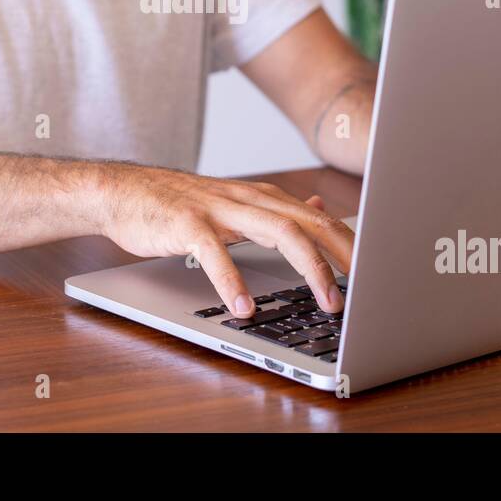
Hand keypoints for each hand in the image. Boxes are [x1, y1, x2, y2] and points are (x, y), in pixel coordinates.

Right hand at [97, 165, 354, 317]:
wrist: (122, 191)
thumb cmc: (178, 205)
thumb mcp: (235, 202)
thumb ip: (277, 209)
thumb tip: (319, 208)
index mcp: (263, 197)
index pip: (319, 218)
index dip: (353, 243)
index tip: (379, 270)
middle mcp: (248, 198)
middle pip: (310, 223)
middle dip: (345, 256)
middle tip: (368, 289)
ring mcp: (219, 209)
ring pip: (279, 231)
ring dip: (310, 268)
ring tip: (328, 301)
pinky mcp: (187, 223)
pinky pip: (216, 254)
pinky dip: (233, 283)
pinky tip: (245, 309)